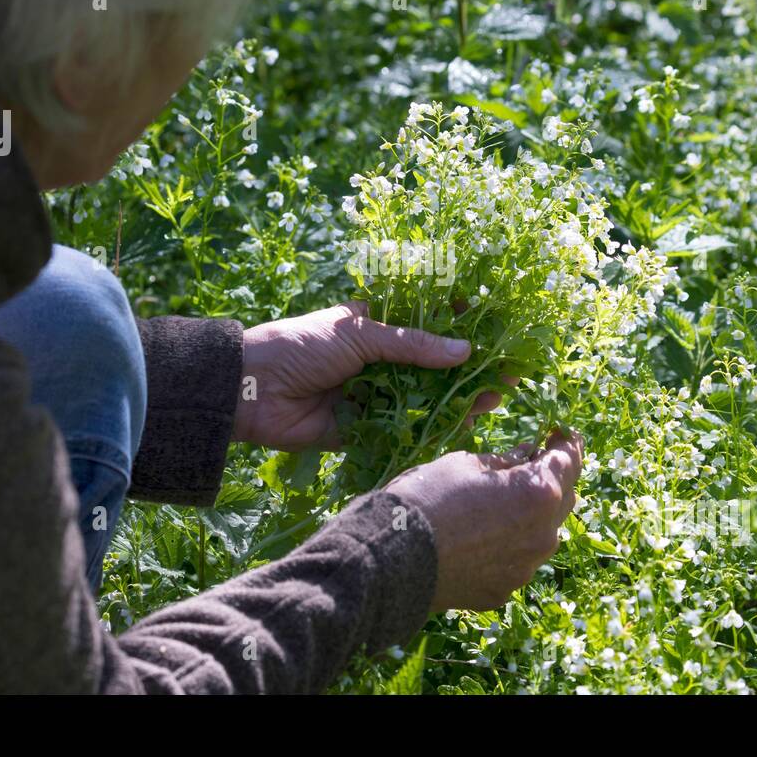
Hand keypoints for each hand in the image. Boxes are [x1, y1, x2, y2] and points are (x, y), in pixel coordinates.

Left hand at [232, 301, 506, 450]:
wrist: (249, 390)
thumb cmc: (300, 346)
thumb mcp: (359, 333)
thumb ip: (413, 345)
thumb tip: (466, 350)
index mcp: (372, 326)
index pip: (424, 324)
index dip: (458, 327)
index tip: (495, 330)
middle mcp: (375, 361)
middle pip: (430, 366)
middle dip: (466, 370)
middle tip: (507, 374)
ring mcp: (370, 397)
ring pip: (421, 399)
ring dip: (455, 400)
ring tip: (493, 400)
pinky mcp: (360, 431)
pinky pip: (401, 431)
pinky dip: (428, 430)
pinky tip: (461, 428)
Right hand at [387, 430, 583, 611]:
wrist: (393, 557)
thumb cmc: (428, 497)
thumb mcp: (466, 463)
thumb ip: (505, 461)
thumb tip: (526, 455)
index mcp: (538, 492)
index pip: (569, 460)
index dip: (565, 442)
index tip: (557, 432)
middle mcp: (544, 534)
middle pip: (564, 498)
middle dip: (551, 478)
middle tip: (529, 463)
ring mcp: (526, 567)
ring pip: (543, 533)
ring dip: (532, 515)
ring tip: (501, 503)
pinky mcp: (505, 590)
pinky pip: (517, 560)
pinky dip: (509, 545)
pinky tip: (481, 537)